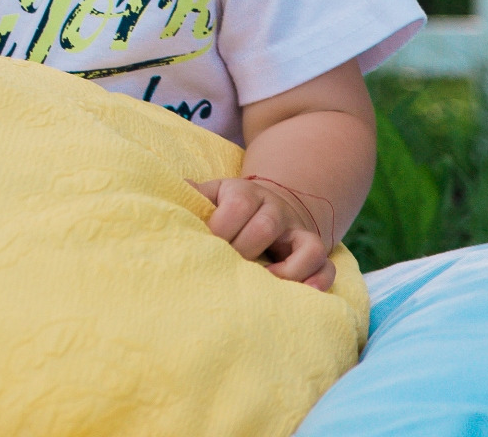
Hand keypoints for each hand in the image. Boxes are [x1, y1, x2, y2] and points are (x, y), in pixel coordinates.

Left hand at [190, 176, 336, 291]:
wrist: (272, 202)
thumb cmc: (230, 206)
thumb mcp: (212, 194)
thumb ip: (192, 196)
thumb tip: (160, 195)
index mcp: (245, 194)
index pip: (237, 205)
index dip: (220, 228)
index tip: (205, 246)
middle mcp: (275, 210)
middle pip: (266, 226)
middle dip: (244, 250)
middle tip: (228, 267)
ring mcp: (298, 232)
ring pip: (307, 246)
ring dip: (287, 270)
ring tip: (266, 283)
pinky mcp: (313, 252)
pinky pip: (326, 265)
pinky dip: (319, 281)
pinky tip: (302, 294)